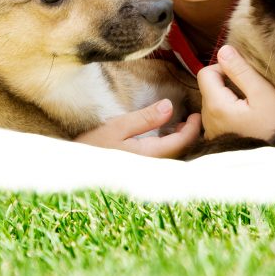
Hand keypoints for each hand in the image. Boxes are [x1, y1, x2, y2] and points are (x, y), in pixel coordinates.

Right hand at [75, 99, 201, 157]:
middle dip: (189, 135)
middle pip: (180, 152)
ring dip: (179, 141)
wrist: (76, 167)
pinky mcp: (140, 168)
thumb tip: (170, 107)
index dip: (193, 129)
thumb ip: (145, 118)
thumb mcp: (118, 126)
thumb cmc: (93, 144)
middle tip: (193, 118)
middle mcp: (151, 165)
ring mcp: (146, 168)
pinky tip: (165, 135)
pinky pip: (162, 157)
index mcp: (148, 155)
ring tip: (181, 124)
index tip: (198, 115)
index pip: (180, 143)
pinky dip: (169, 145)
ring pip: (172, 156)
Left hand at [197, 45, 274, 140]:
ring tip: (251, 108)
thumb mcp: (264, 94)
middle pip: (209, 88)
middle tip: (251, 93)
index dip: (224, 68)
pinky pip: (217, 118)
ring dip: (228, 98)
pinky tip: (246, 119)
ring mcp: (211, 132)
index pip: (205, 73)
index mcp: (216, 106)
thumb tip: (223, 50)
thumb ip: (241, 70)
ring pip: (212, 102)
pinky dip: (229, 113)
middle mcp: (207, 120)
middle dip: (227, 84)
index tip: (244, 77)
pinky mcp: (218, 140)